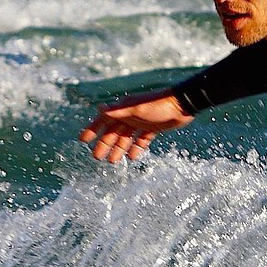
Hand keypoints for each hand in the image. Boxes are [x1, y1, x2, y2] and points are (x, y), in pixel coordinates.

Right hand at [77, 89, 193, 162]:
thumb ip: (119, 111)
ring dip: (119, 149)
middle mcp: (130, 115)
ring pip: (126, 138)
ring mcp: (141, 122)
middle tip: (97, 157)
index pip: (104, 120)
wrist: (183, 104)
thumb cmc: (159, 104)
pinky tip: (132, 157)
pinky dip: (136, 148)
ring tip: (113, 162)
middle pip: (113, 132)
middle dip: (105, 144)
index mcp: (124, 109)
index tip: (83, 140)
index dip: (93, 129)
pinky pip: (141, 140)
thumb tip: (99, 110)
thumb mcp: (137, 109)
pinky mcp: (152, 128)